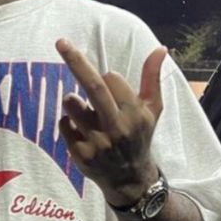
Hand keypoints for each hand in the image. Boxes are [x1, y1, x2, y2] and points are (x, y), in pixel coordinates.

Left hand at [56, 38, 165, 206]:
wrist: (129, 179)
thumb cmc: (139, 136)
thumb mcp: (152, 109)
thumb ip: (152, 78)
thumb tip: (161, 48)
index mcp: (134, 113)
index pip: (110, 78)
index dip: (108, 79)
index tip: (111, 87)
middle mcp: (116, 127)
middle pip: (93, 87)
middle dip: (75, 61)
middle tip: (60, 42)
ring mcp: (97, 141)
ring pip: (72, 103)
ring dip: (73, 101)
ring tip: (87, 113)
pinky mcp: (80, 154)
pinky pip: (63, 123)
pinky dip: (69, 123)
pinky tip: (82, 133)